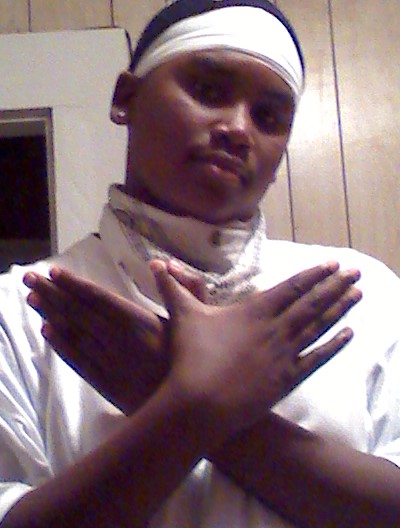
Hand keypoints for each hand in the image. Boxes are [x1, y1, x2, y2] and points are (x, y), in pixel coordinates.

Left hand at [23, 261, 205, 414]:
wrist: (196, 406)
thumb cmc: (199, 358)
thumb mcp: (197, 317)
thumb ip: (182, 286)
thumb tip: (159, 263)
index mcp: (140, 321)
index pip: (99, 298)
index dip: (74, 284)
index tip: (54, 271)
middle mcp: (120, 340)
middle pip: (79, 313)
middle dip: (52, 294)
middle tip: (29, 279)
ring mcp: (111, 362)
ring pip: (75, 334)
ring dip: (51, 315)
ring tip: (32, 300)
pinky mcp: (107, 383)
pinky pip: (79, 361)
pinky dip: (62, 346)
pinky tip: (48, 332)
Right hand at [152, 260, 361, 438]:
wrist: (201, 400)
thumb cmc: (193, 355)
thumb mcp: (183, 316)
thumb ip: (172, 287)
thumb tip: (154, 262)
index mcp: (256, 311)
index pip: (292, 287)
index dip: (313, 275)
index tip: (333, 265)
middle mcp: (276, 328)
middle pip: (312, 303)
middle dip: (335, 286)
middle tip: (356, 272)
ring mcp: (285, 354)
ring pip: (319, 326)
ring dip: (340, 309)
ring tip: (359, 294)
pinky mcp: (287, 378)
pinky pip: (316, 359)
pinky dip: (334, 346)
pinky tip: (350, 335)